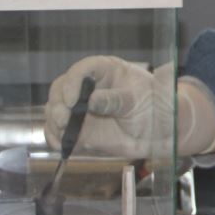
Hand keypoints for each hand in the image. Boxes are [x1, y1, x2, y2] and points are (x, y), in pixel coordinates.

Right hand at [44, 56, 214, 158]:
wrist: (160, 132)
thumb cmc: (156, 107)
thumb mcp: (139, 100)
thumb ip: (118, 100)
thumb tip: (94, 100)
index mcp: (105, 70)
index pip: (82, 70)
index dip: (73, 82)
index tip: (72, 99)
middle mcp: (88, 87)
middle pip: (61, 88)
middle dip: (58, 103)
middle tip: (63, 119)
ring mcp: (81, 109)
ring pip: (55, 109)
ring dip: (53, 121)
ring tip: (62, 132)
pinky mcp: (78, 129)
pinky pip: (58, 131)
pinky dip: (54, 137)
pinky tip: (60, 144)